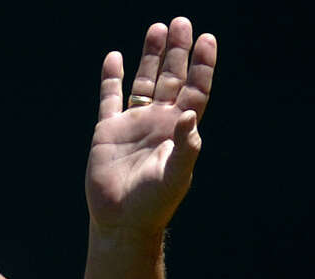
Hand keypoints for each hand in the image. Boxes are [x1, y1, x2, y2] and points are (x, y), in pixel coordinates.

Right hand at [84, 18, 215, 235]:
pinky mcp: (108, 130)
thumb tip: (189, 114)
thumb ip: (186, 146)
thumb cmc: (154, 203)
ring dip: (151, 56)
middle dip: (178, 51)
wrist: (122, 221)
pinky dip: (112, 77)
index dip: (202, 66)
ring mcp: (133, 124)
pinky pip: (110, 97)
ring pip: (144, 81)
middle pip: (172, 78)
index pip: (195, 90)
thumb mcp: (176, 175)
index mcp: (179, 131)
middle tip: (182, 22)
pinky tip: (115, 57)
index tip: (207, 40)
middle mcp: (158, 122)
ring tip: (157, 27)